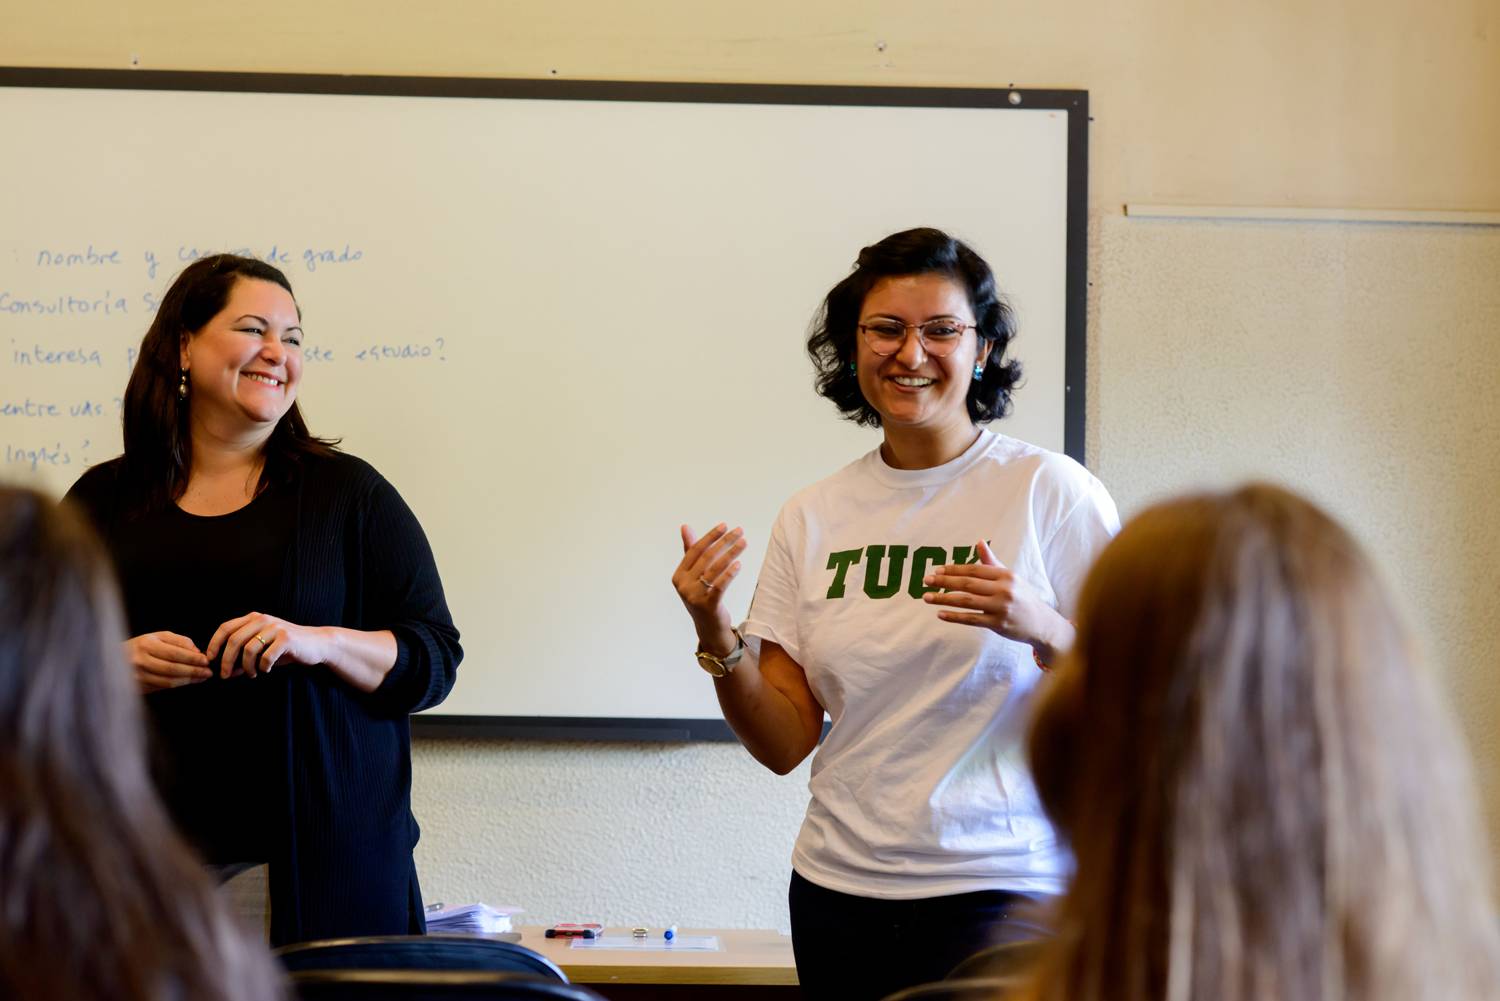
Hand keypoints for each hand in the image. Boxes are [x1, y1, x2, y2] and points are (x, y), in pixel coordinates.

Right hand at [124, 631, 211, 691]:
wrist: (113, 659)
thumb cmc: (142, 645)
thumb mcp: (158, 637)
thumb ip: (179, 641)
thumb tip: (197, 652)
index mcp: (146, 644)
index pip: (175, 653)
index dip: (192, 658)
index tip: (206, 661)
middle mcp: (140, 661)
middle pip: (173, 669)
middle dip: (194, 671)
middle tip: (208, 672)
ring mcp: (138, 676)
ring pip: (168, 681)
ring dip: (189, 680)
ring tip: (202, 677)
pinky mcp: (138, 686)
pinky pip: (162, 687)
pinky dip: (178, 685)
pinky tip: (189, 681)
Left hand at [206, 612, 330, 679]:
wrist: (316, 644)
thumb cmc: (286, 648)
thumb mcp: (262, 651)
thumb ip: (243, 658)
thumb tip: (226, 672)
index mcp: (254, 618)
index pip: (225, 628)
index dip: (214, 644)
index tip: (210, 660)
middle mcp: (263, 619)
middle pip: (234, 640)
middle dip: (226, 661)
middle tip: (225, 676)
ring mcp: (275, 628)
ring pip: (249, 650)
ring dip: (246, 667)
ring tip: (252, 674)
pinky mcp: (286, 638)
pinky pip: (266, 657)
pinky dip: (263, 667)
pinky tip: (267, 670)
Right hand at [672, 523, 745, 657]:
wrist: (708, 628)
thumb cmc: (702, 597)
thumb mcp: (693, 576)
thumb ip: (690, 552)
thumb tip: (685, 526)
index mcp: (679, 576)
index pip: (695, 550)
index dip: (710, 536)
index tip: (724, 525)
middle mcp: (684, 586)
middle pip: (707, 557)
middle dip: (724, 542)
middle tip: (739, 531)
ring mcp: (695, 596)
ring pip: (715, 569)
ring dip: (731, 553)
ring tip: (743, 543)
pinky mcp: (708, 606)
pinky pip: (720, 586)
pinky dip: (729, 574)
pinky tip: (739, 564)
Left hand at [922, 540, 1073, 661]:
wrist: (1041, 623)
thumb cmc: (1022, 597)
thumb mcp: (1010, 577)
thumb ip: (991, 561)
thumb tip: (979, 542)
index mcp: (1005, 575)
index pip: (974, 569)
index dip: (954, 569)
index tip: (937, 570)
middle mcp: (1003, 589)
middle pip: (967, 583)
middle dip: (944, 581)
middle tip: (926, 580)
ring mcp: (1000, 608)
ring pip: (966, 601)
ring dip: (943, 598)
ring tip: (927, 597)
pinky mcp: (998, 624)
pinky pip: (971, 619)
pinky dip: (954, 616)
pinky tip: (940, 613)